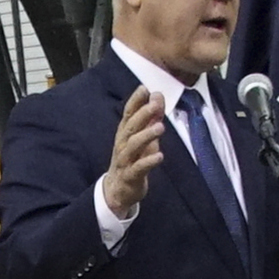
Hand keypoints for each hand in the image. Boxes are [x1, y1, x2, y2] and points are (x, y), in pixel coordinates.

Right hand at [102, 86, 165, 216]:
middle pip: (130, 127)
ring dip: (146, 136)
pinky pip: (138, 168)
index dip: (135, 101)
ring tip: (160, 128)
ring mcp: (125, 161)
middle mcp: (122, 144)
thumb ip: (151, 117)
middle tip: (155, 105)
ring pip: (133, 146)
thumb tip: (157, 95)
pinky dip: (148, 162)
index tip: (144, 88)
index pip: (128, 114)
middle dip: (142, 115)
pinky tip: (160, 156)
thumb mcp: (143, 137)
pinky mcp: (130, 177)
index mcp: (125, 133)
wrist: (118, 190)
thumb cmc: (132, 159)